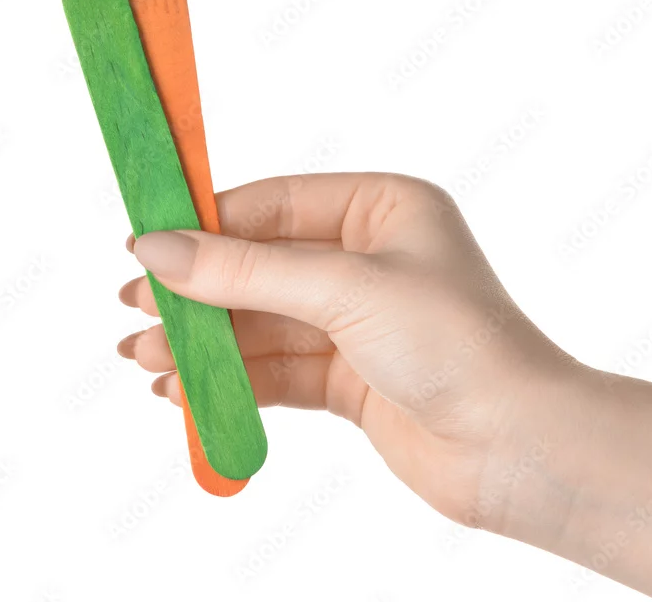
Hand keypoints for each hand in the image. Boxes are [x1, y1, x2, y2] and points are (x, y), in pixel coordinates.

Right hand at [117, 172, 579, 532]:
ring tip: (144, 355)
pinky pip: (277, 370)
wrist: (517, 446)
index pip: (275, 204)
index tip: (144, 239)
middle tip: (134, 304)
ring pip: (264, 323)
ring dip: (205, 340)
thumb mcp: (344, 289)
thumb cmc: (458, 345)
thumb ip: (247, 271)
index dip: (207, 221)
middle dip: (198, 288)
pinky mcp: (353, 378)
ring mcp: (361, 322)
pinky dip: (232, 379)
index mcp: (383, 209)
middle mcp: (372, 260)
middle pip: (262, 265)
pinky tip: (184, 388)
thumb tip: (159, 249)